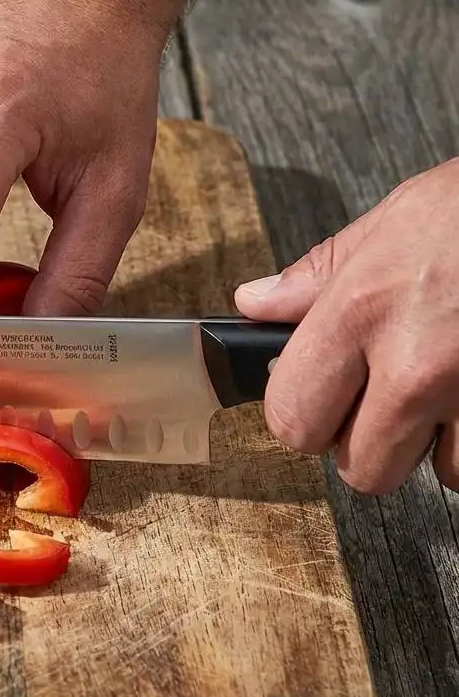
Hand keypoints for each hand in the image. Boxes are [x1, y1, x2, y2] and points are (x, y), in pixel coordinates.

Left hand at [235, 156, 458, 493]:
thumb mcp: (392, 221)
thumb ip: (316, 277)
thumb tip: (256, 304)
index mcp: (360, 314)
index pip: (292, 418)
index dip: (300, 416)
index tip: (317, 399)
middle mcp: (416, 365)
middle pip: (360, 470)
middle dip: (366, 443)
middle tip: (384, 398)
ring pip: (437, 474)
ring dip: (436, 445)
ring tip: (448, 385)